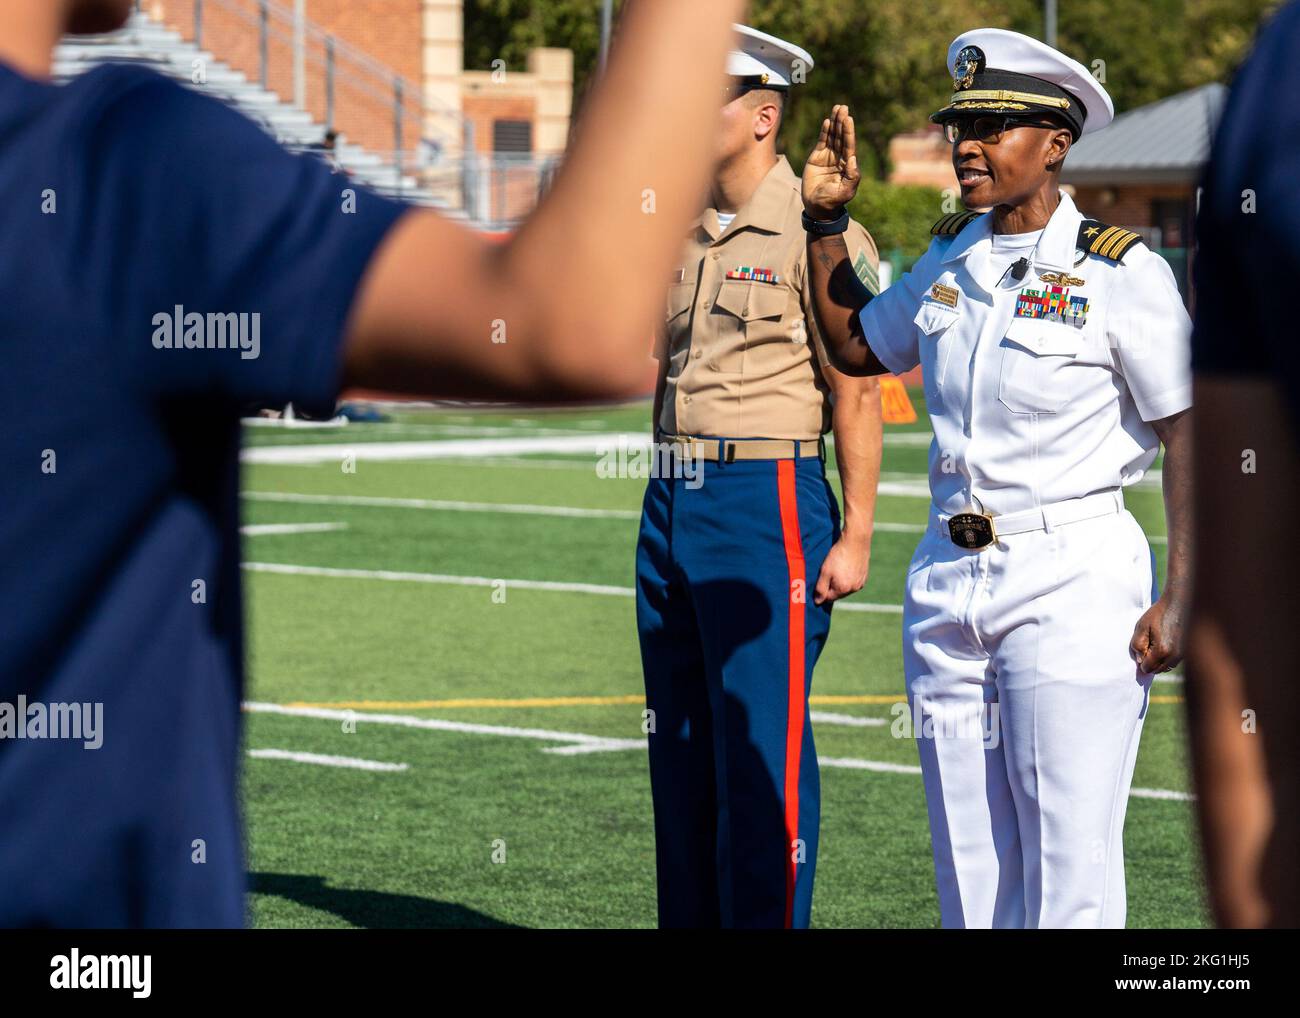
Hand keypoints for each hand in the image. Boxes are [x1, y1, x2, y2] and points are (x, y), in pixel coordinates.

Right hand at [802, 104, 860, 218]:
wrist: (817, 207)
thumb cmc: (833, 201)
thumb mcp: (846, 192)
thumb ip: (852, 177)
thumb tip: (853, 159)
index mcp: (847, 164)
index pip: (849, 145)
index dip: (849, 131)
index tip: (849, 118)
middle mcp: (839, 158)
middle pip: (841, 136)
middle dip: (842, 122)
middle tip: (843, 107)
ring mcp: (828, 157)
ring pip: (832, 136)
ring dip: (835, 123)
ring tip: (837, 108)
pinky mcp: (816, 158)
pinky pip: (822, 142)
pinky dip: (824, 132)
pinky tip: (827, 122)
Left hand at [814, 534, 870, 604]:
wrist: (856, 541)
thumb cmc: (838, 555)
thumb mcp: (825, 571)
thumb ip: (820, 588)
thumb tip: (818, 602)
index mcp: (843, 589)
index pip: (828, 598)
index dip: (822, 590)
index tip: (820, 579)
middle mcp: (854, 589)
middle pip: (838, 594)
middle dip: (831, 587)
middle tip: (829, 572)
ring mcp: (861, 583)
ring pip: (846, 588)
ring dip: (840, 582)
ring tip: (837, 568)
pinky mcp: (865, 576)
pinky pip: (854, 582)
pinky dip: (848, 578)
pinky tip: (845, 567)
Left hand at [1129, 596, 1186, 673]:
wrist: (1179, 603)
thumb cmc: (1158, 613)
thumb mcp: (1141, 626)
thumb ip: (1137, 645)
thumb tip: (1139, 661)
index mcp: (1162, 651)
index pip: (1147, 668)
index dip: (1141, 661)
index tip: (1141, 649)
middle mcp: (1175, 656)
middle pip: (1157, 670)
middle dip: (1150, 662)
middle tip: (1148, 646)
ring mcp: (1183, 654)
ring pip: (1167, 667)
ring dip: (1159, 661)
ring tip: (1157, 644)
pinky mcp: (1188, 651)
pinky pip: (1175, 662)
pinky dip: (1168, 658)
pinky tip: (1165, 644)